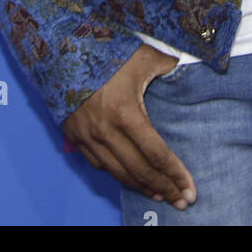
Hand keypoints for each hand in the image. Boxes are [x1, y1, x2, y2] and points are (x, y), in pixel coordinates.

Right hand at [62, 44, 196, 209]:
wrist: (61, 49)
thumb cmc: (107, 50)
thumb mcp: (143, 54)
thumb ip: (168, 64)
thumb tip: (186, 65)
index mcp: (125, 112)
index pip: (156, 153)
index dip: (175, 174)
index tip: (189, 189)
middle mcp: (105, 130)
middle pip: (139, 170)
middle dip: (163, 189)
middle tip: (181, 202)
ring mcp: (87, 136)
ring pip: (118, 173)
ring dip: (141, 187)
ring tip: (161, 195)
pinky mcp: (74, 136)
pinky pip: (99, 164)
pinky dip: (117, 175)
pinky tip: (131, 178)